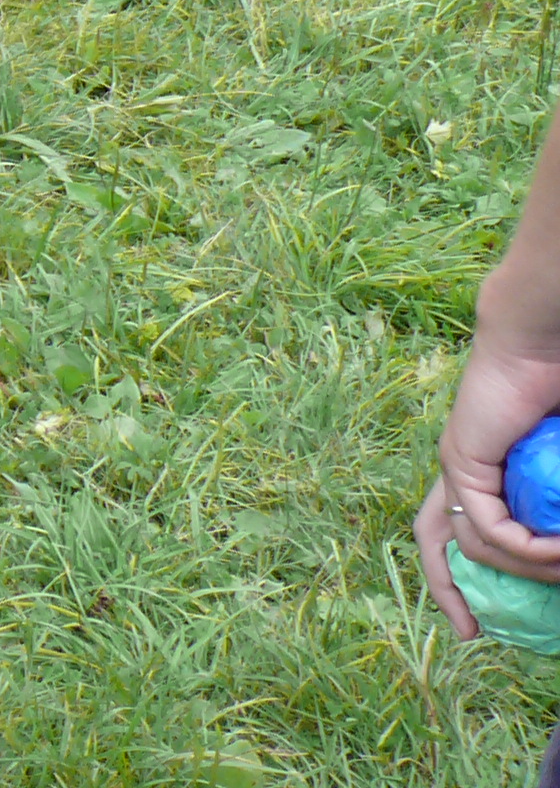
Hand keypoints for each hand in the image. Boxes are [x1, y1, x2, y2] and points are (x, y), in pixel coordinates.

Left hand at [423, 334, 559, 635]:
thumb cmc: (557, 400)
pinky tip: (554, 547)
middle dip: (447, 592)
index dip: (460, 575)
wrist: (542, 347)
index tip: (478, 623)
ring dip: (526, 568)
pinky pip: (486, 526)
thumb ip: (553, 506)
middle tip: (472, 634)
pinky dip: (522, 546)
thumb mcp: (556, 473)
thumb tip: (554, 549)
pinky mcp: (463, 461)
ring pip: (473, 544)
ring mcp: (458, 466)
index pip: (453, 529)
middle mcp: (460, 471)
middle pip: (432, 540)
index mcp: (481, 472)